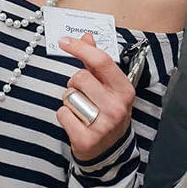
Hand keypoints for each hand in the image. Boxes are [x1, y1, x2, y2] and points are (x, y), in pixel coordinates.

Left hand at [57, 33, 135, 160]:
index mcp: (124, 90)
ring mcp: (102, 125)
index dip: (81, 48)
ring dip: (69, 100)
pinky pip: (62, 114)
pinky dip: (64, 116)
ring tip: (81, 109)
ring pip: (69, 96)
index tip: (65, 41)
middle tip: (84, 94)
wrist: (110, 150)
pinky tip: (76, 122)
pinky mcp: (86, 139)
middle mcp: (116, 107)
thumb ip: (97, 62)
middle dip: (75, 83)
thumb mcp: (109, 86)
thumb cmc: (108, 112)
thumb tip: (87, 37)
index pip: (101, 61)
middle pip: (80, 78)